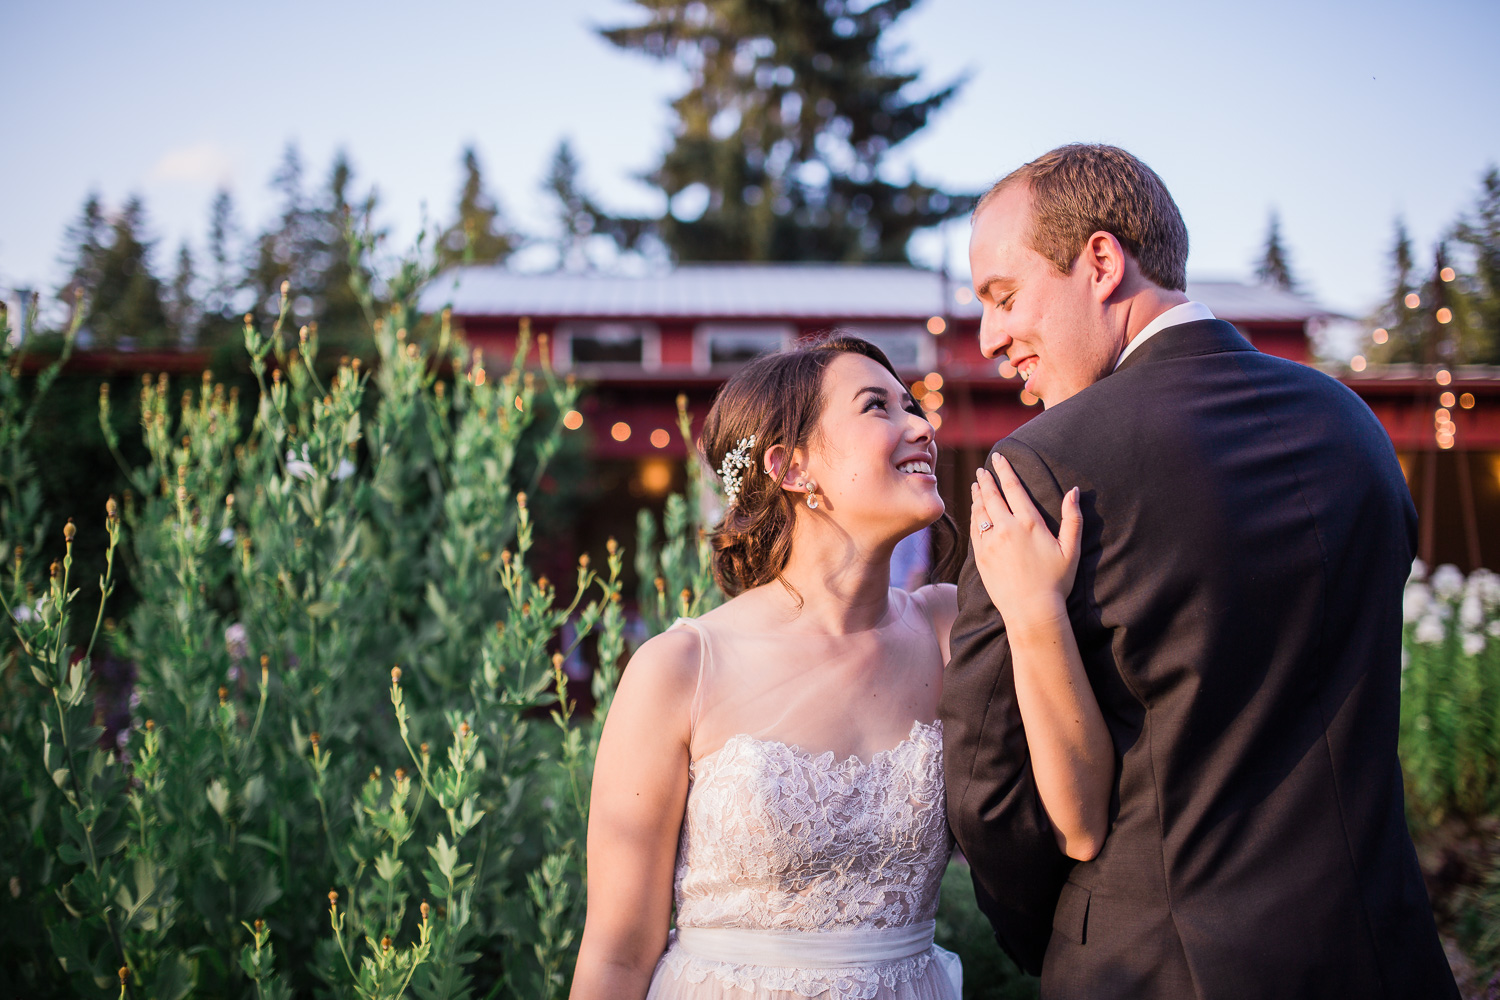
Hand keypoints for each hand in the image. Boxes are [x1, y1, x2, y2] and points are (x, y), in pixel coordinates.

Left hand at [969, 457, 1081, 633]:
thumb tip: (1074, 491)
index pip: (1013, 488)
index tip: (999, 458)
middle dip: (986, 480)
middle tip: (982, 469)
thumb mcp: (1070, 549)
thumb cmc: (1055, 581)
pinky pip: (974, 529)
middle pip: (992, 496)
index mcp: (1029, 523)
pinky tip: (974, 510)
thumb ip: (1072, 518)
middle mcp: (1007, 528)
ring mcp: (990, 542)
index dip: (1005, 471)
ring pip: (980, 511)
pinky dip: (973, 515)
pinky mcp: (981, 556)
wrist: (1031, 610)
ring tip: (976, 485)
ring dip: (977, 495)